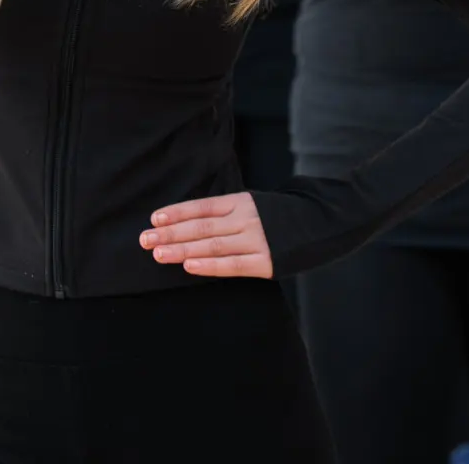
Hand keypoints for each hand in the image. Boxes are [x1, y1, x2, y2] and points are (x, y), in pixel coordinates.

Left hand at [140, 192, 272, 277]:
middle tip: (145, 240)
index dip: (176, 213)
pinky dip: (209, 266)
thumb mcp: (254, 205)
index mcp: (240, 202)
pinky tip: (189, 266)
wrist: (323, 222)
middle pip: (200, 226)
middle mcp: (245, 218)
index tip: (154, 219)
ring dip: (182, 249)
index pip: (201, 207)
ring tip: (159, 253)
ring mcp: (256, 239)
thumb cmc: (282, 217)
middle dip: (170, 234)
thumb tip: (190, 225)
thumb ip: (227, 213)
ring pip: (211, 245)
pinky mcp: (266, 262)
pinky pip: (232, 265)